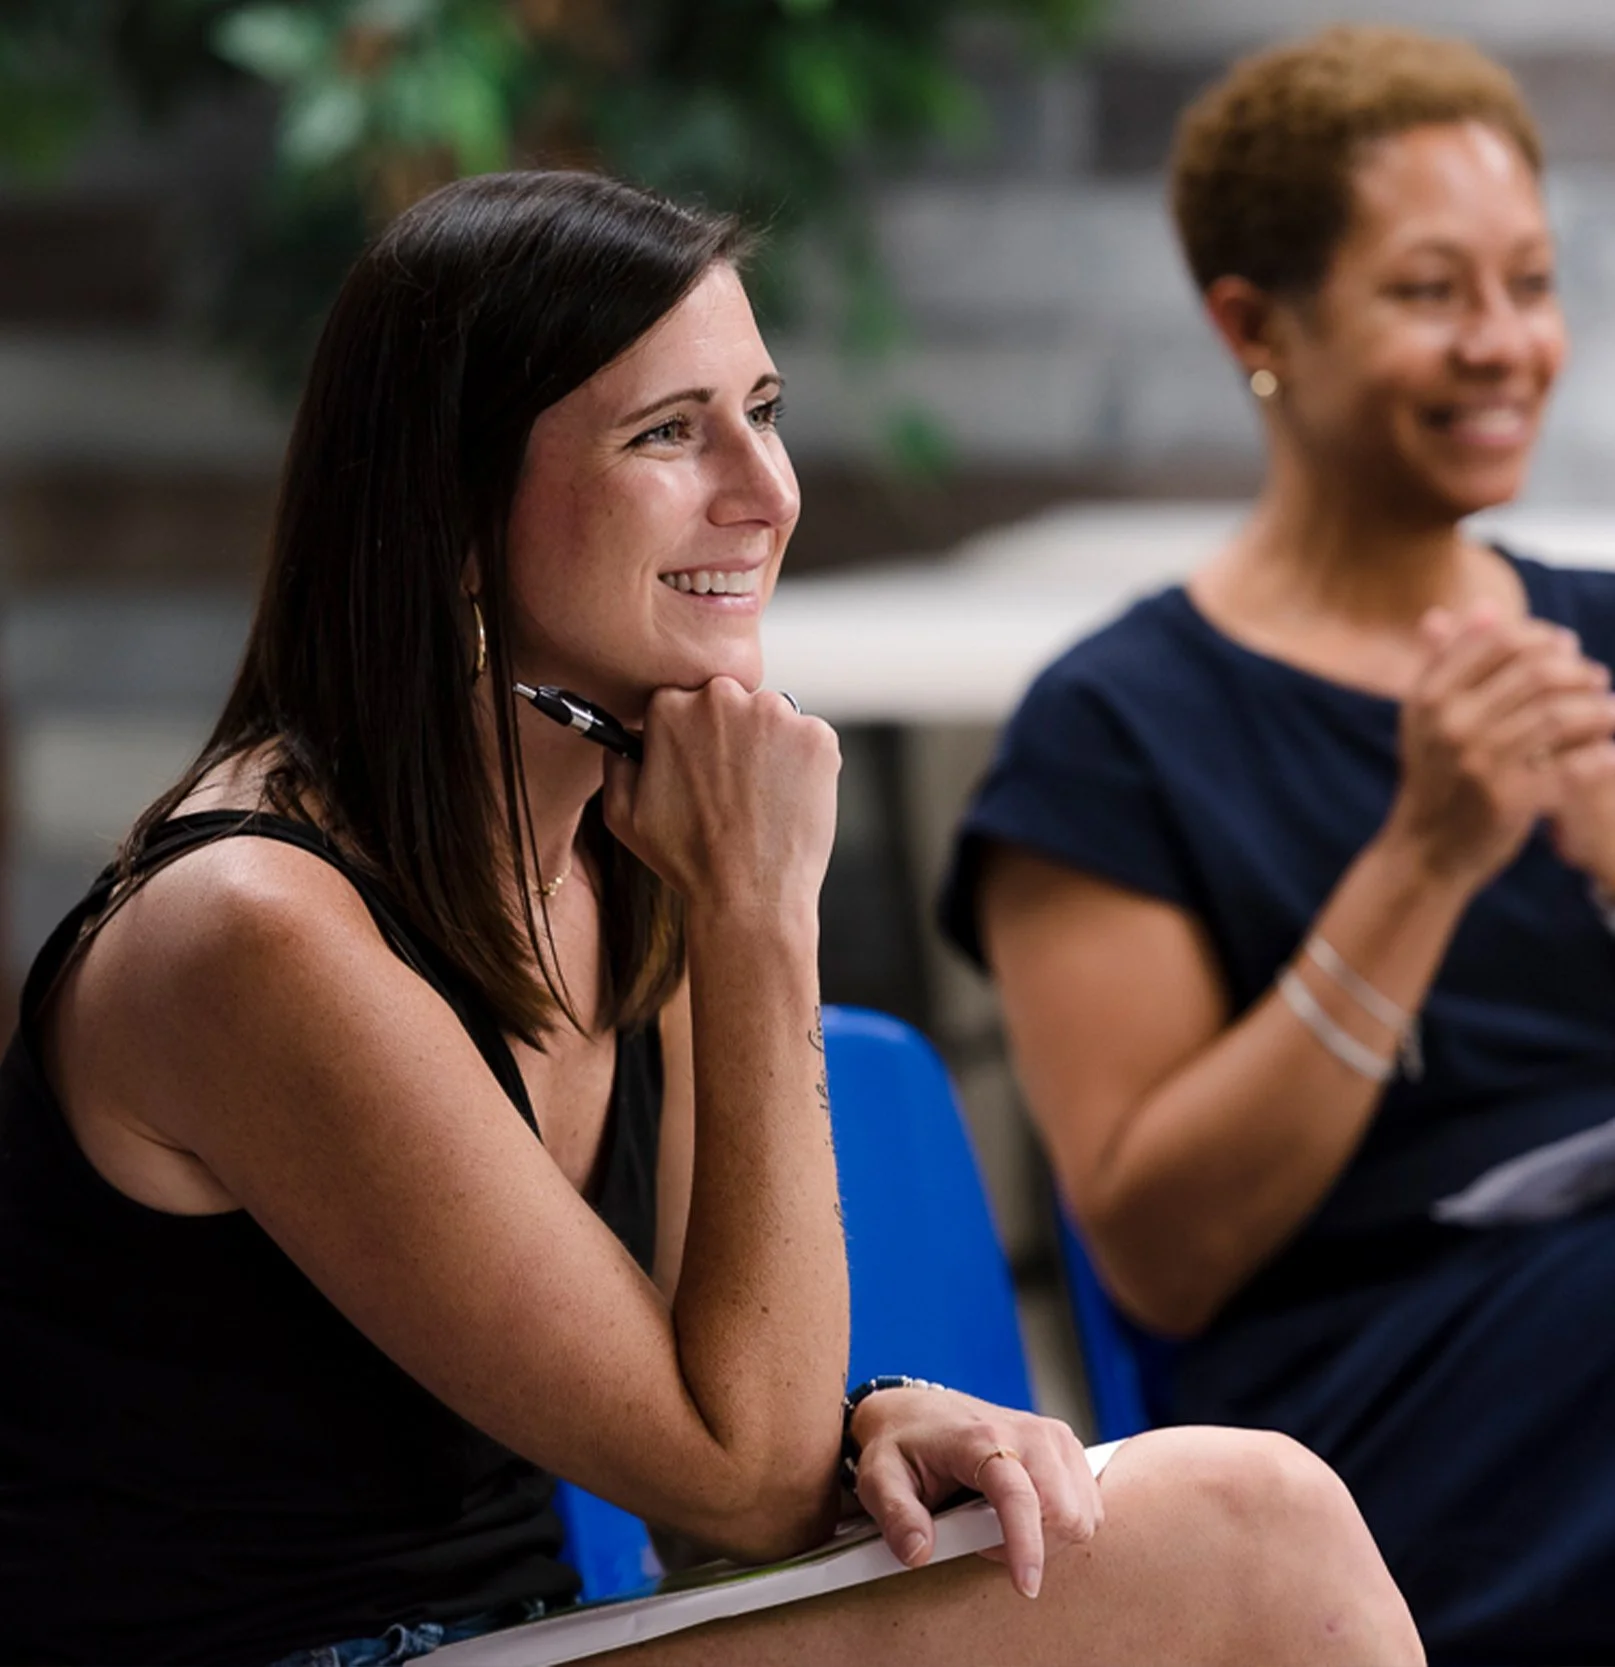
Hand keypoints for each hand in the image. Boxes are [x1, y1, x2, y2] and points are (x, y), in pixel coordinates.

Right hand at [600, 678, 838, 915]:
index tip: (701, 767)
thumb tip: (621, 740)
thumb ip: (617, 763)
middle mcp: (723, 698)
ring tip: (760, 800)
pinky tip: (787, 802)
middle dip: (733, 735)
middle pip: (731, 703)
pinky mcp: (818, 737)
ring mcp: (776, 714)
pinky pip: (810, 741)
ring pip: (773, 720)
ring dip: (770, 748)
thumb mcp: (623, 815)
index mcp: (670, 706)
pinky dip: (804, 766)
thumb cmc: (687, 860)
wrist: (749, 895)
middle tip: (733, 787)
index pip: (685, 702)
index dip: (693, 738)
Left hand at [849, 1387, 1101, 1599]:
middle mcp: (1028, 1432)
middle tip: (985, 1542)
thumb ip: (896, 1515)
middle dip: (1034, 1547)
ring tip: (1002, 1528)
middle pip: (1064, 1512)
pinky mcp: (1066, 1447)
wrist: (915, 1412)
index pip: (1019, 1495)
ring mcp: (1053, 1437)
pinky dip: (1063, 1524)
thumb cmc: (899, 1446)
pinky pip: (1088, 1506)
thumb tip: (919, 1553)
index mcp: (981, 1439)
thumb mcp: (878, 1478)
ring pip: (1082, 1514)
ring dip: (1049, 1539)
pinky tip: (1028, 1516)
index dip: (1027, 1545)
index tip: (1025, 1587)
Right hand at [1382, 604, 1614, 890]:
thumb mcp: (1427, 715)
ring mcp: (1481, 762)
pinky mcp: (1510, 798)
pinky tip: (1608, 749)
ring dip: (1596, 707)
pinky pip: (1572, 762)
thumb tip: (1485, 606)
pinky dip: (1599, 752)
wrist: (1425, 850)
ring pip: (1560, 713)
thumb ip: (1449, 659)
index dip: (1542, 637)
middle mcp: (1453, 724)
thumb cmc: (1435, 776)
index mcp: (1431, 697)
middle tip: (1595, 677)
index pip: (1501, 641)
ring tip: (1607, 709)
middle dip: (1576, 670)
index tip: (1565, 648)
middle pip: (1536, 672)